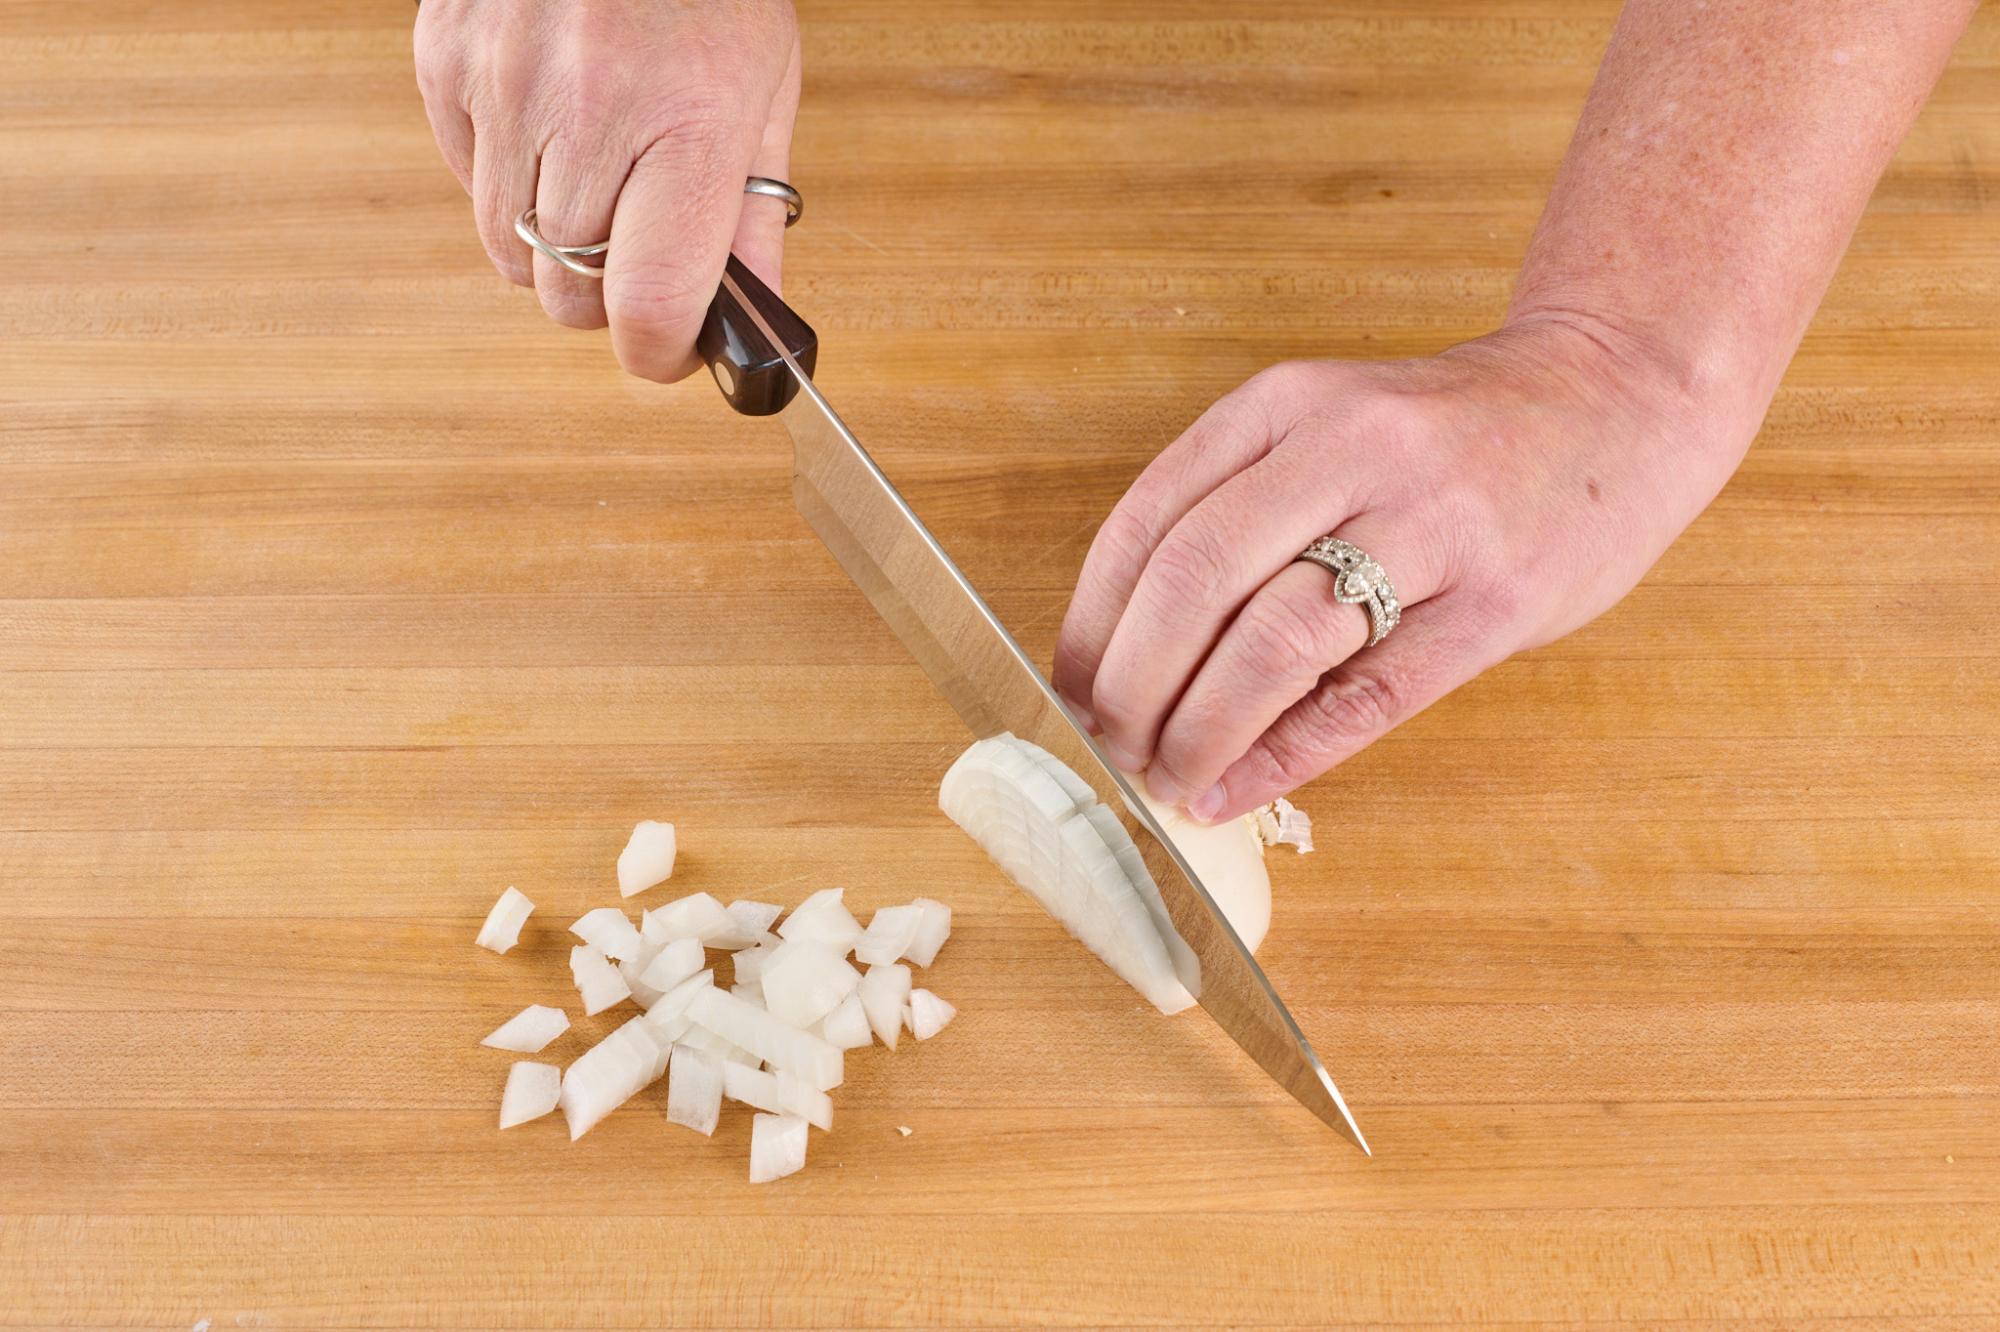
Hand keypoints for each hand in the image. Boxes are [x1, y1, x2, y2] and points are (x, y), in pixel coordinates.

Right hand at [414, 0, 800, 379]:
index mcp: (688, 125)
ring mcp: (505, 86)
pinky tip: (551, 127)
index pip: (647, 302)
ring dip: (553, 245)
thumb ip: (753, 219)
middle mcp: (589, 111)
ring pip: (508, 252)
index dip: (656, 353)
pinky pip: (468, 180)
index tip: (670, 351)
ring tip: (598, 176)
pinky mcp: (446, 62)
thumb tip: (749, 326)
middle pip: (568, 296)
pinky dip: (506, 180)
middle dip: (606, 300)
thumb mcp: (763, 92)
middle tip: (638, 253)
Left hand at [1052, 319, 1750, 822]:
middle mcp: (1350, 449)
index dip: (1093, 621)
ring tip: (1166, 777)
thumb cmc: (1452, 437)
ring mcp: (1431, 523)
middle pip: (1195, 580)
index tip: (1064, 689)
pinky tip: (1238, 787)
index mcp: (1288, 404)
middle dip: (1130, 684)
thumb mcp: (1329, 428)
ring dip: (1200, 729)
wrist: (1619, 398)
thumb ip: (1240, 511)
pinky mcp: (1497, 601)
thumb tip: (1132, 651)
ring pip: (1274, 641)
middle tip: (1106, 747)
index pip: (1149, 520)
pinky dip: (1287, 755)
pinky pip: (1367, 695)